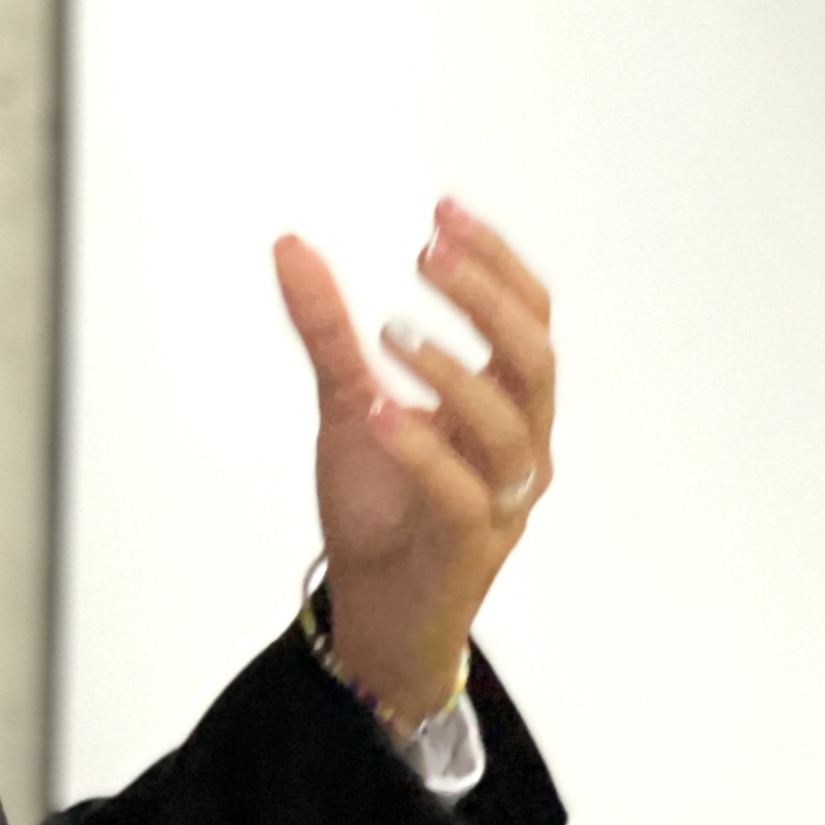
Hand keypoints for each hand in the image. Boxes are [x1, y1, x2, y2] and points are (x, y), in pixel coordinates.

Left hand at [273, 200, 555, 725]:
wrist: (374, 612)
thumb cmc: (380, 507)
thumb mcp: (348, 403)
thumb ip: (328, 331)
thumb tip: (289, 246)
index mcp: (506, 403)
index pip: (528, 317)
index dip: (496, 263)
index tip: (443, 212)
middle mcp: (520, 445)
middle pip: (534, 358)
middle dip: (486, 298)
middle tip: (429, 252)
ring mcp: (502, 499)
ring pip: (508, 426)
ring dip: (452, 370)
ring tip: (392, 329)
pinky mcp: (469, 546)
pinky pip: (462, 493)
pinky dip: (423, 449)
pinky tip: (381, 410)